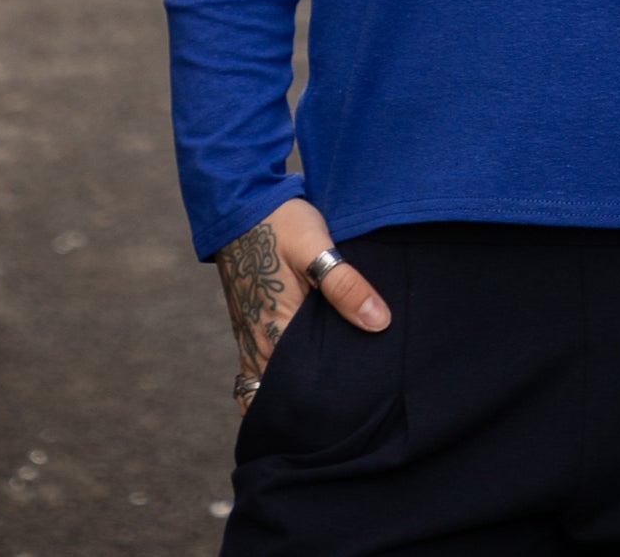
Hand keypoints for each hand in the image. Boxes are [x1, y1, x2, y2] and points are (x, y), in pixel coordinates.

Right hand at [214, 197, 392, 416]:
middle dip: (304, 410)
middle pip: (279, 397)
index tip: (347, 417)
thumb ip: (346, 286)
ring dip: (287, 396)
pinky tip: (299, 377)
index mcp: (276, 331)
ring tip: (323, 403)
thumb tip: (379, 323)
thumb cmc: (280, 223)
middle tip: (342, 417)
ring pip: (264, 387)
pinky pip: (255, 371)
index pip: (296, 392)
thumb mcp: (318, 247)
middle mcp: (257, 343)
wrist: (240, 202)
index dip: (320, 409)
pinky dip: (272, 382)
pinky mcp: (247, 324)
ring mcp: (248, 336)